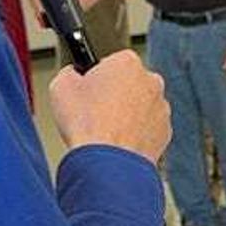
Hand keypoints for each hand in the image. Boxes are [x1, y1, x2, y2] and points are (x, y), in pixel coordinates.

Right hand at [49, 50, 170, 163]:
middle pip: (129, 83)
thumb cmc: (87, 125)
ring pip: (140, 106)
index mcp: (127, 62)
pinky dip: (136, 133)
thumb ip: (69, 72)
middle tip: (95, 113)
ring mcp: (161, 106)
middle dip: (115, 94)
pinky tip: (119, 143)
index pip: (111, 62)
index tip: (88, 90)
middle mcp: (150, 80)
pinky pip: (148, 128)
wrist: (107, 164)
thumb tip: (72, 74)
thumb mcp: (60, 87)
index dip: (96, 77)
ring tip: (105, 131)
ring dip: (127, 114)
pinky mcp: (165, 131)